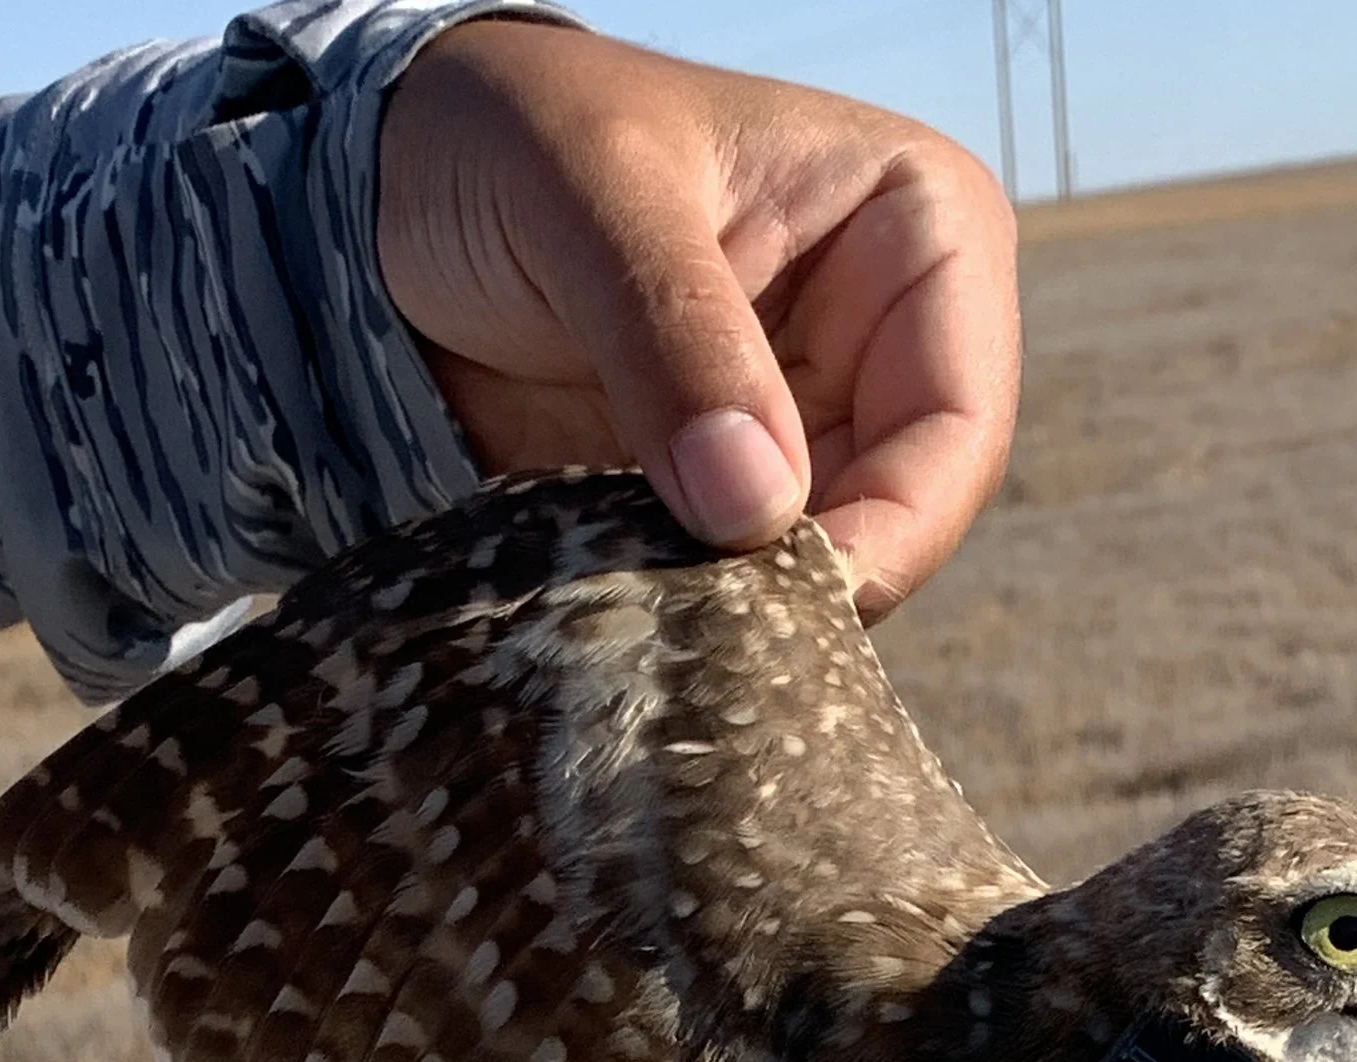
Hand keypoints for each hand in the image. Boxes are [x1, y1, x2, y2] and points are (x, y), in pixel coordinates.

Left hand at [377, 21, 1019, 618]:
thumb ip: (677, 341)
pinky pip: (740, 592)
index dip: (898, 523)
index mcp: (918, 230)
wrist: (398, 189)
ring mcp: (806, 428)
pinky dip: (692, 617)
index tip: (796, 587)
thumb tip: (758, 508)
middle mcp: (883, 340)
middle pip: (906, 517)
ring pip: (827, 570)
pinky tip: (628, 614)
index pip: (958, 419)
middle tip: (716, 631)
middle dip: (817, 583)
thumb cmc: (510, 136)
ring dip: (748, 613)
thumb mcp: (591, 197)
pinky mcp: (724, 500)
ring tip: (656, 616)